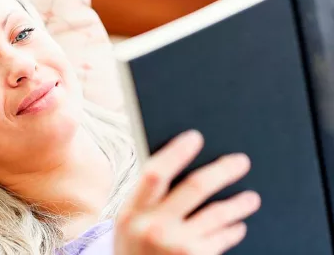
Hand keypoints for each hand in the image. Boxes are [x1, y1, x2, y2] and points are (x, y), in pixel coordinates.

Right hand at [114, 130, 260, 254]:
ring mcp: (177, 246)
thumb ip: (147, 197)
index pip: (155, 173)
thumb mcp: (128, 223)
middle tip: (241, 161)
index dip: (176, 153)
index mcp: (132, 211)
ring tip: (251, 199)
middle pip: (195, 187)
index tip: (195, 137)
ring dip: (238, 204)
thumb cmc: (134, 249)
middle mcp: (154, 228)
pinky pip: (221, 239)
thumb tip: (177, 161)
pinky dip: (232, 230)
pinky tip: (237, 227)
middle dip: (223, 170)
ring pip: (217, 214)